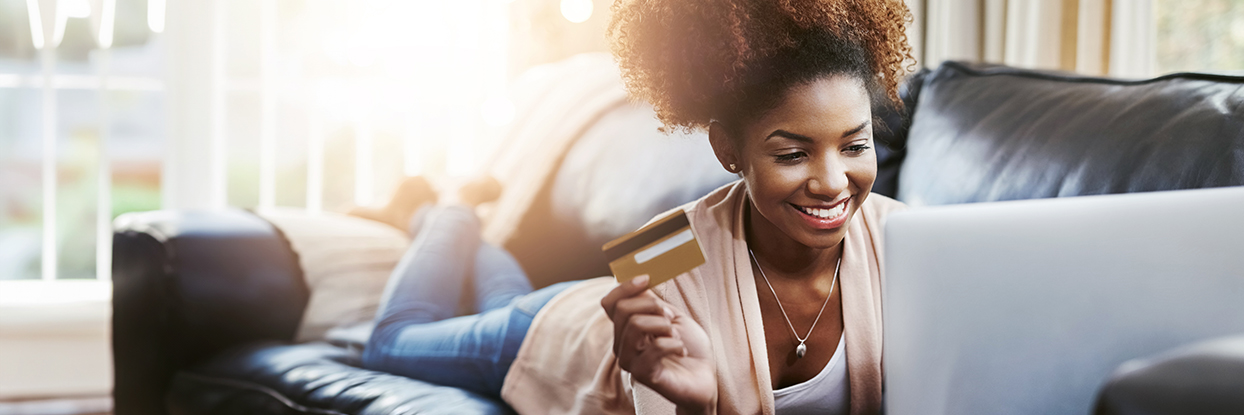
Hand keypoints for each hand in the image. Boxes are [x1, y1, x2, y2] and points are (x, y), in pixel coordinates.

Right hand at [601, 275, 715, 411]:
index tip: (647, 278)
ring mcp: (630, 360)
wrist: (704, 376)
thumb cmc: (689, 346)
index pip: (610, 302)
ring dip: (664, 326)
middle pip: (623, 310)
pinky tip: (681, 351)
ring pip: (636, 325)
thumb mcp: (672, 317)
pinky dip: (674, 344)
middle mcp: (622, 344)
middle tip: (670, 318)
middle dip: (653, 306)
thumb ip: (654, 303)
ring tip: (676, 336)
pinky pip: (654, 347)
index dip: (625, 287)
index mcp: (627, 328)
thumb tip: (641, 286)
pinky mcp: (643, 374)